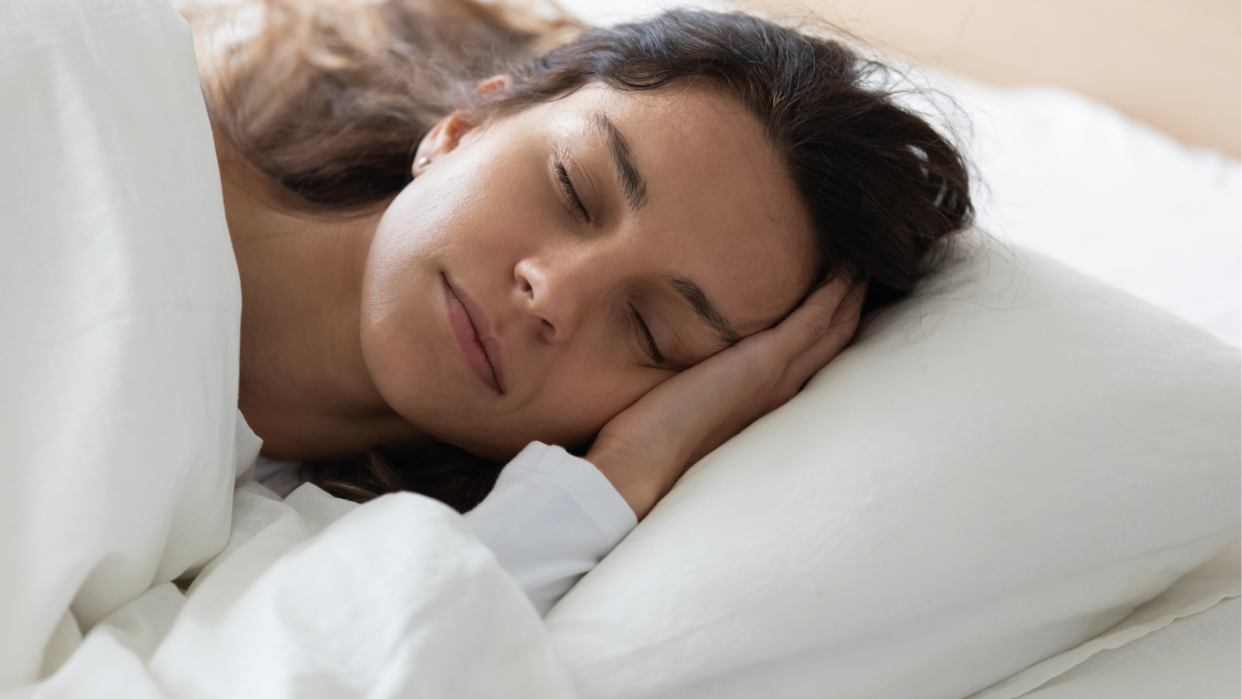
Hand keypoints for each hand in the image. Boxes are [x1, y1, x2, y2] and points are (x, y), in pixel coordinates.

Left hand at [586, 276, 865, 518]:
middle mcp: (779, 394)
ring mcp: (775, 380)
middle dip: (850, 305)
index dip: (828, 327)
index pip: (808, 359)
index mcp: (762, 405)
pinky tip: (845, 267)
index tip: (838, 294)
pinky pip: (812, 321)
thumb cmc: (646, 445)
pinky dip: (832, 293)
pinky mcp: (763, 366)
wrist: (640, 470)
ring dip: (849, 293)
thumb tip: (674, 367)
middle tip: (865, 267)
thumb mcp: (679, 408)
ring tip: (862, 260)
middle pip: (832, 342)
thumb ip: (691, 387)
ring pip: (831, 329)